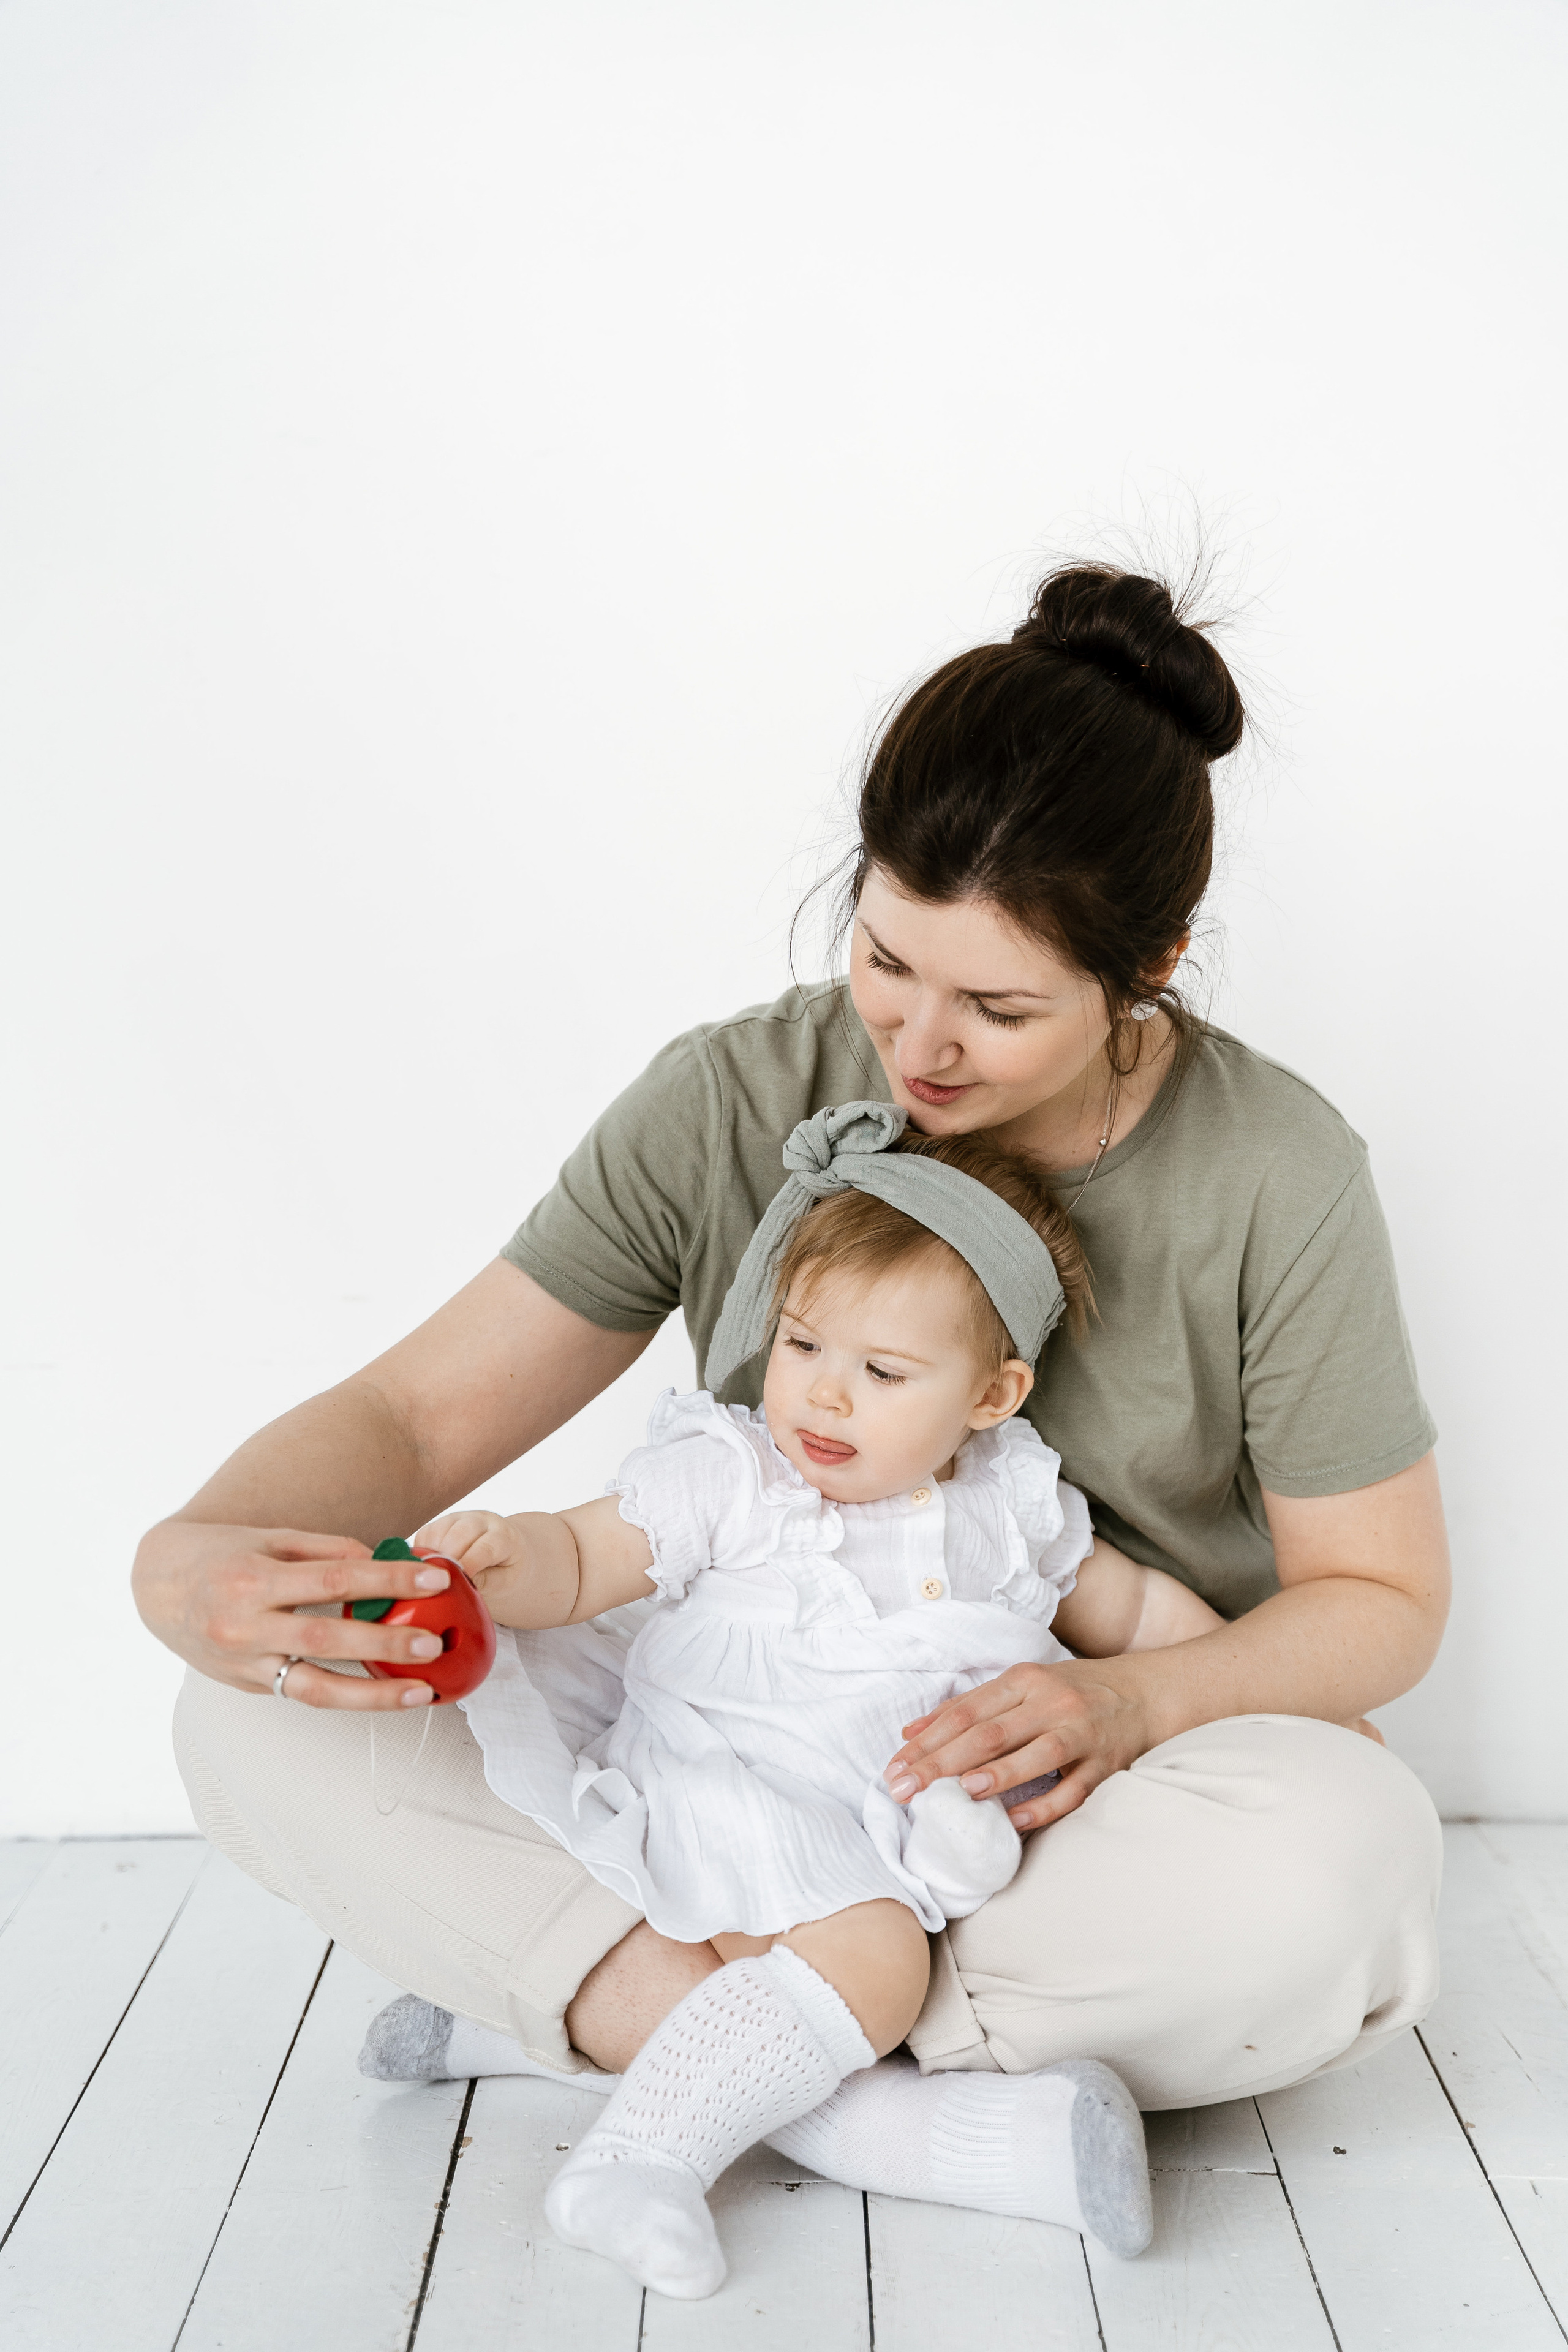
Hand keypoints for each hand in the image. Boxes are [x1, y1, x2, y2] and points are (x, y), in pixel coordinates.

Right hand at [131, 1519, 453, 1708]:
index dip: (388, 1581)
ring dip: (374, 1695)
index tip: (434, 1579)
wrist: (155, 1586)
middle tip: (434, 1645)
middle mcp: (246, 1627)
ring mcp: (244, 1663)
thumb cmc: (221, 1553)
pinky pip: (301, 1692)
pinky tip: (383, 1694)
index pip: (334, 1580)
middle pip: (328, 1638)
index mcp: (254, 1579)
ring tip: (421, 1693)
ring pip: (315, 1688)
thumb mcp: (269, 1538)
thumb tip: (381, 1562)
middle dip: (387, 1643)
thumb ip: (325, 1550)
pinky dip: (345, 1695)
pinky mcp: (247, 1684)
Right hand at [412, 1509, 523, 1593]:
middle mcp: (482, 1521)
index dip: (469, 1563)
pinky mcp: (442, 1523)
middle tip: (437, 1583)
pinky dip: (422, 1551)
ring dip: (431, 1555)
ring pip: (440, 1530)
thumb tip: (456, 1583)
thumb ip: (484, 1581)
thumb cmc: (506, 1570)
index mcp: (503, 1536)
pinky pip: (426, 1533)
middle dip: (447, 1558)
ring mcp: (461, 1519)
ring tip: (429, 1579)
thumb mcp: (505, 1582)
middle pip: (460, 1533)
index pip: (485, 1547)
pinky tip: (424, 1568)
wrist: (506, 1553)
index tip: (454, 1582)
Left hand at [885, 1658, 1153, 1830]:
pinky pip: (1074, 1789)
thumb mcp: (1020, 1687)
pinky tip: (1017, 1820)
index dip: (927, 1741)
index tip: (894, 1768)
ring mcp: (1082, 1733)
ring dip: (998, 1774)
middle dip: (943, 1762)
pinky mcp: (1106, 1764)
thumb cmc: (1070, 1692)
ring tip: (962, 1792)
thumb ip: (966, 1709)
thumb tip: (909, 1734)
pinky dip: (1045, 1805)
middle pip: (990, 1733)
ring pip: (1037, 1754)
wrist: (1145, 1693)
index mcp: (1024, 1681)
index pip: (966, 1712)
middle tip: (906, 1789)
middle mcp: (1052, 1703)